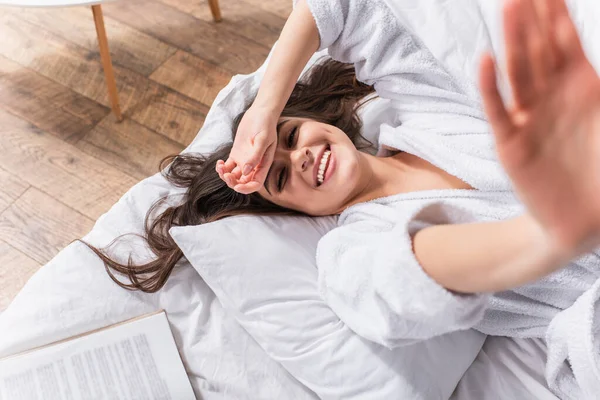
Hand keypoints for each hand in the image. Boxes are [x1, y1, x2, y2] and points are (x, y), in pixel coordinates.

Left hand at [217, 105, 278, 193]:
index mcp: (263, 165)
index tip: (236, 186)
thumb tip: (245, 172)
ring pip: (234, 176)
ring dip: (225, 176)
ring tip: (220, 167)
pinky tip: (219, 163)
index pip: (256, 184)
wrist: (260, 113)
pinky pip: (228, 167)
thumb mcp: (262, 140)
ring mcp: (244, 160)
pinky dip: (222, 168)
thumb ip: (255, 156)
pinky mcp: (236, 154)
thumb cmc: (265, 125)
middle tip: (226, 174)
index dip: (246, 189)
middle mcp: (254, 165)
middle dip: (233, 183)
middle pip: (243, 182)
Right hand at [480, 0, 599, 255]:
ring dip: (514, 40)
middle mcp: (553, 98)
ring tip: (508, 8)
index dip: (558, 12)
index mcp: (583, 89)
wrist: (582, 221)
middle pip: (540, 49)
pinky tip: (486, 62)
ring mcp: (529, 118)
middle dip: (533, 17)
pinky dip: (491, 87)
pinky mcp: (510, 143)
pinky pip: (498, 110)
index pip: (567, 41)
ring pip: (519, 72)